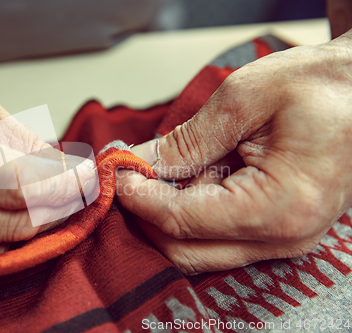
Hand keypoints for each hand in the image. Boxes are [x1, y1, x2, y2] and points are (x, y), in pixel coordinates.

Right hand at [0, 57, 95, 262]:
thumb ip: (14, 134)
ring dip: (31, 226)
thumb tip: (57, 165)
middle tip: (76, 191)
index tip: (86, 178)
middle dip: (56, 208)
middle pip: (11, 224)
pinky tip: (11, 218)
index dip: (62, 186)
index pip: (18, 187)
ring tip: (48, 201)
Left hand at [116, 35, 351, 273]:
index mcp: (279, 207)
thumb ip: (188, 140)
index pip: (182, 221)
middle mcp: (283, 238)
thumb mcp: (245, 99)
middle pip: (185, 251)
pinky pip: (218, 237)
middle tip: (130, 176)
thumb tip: (142, 162)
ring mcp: (282, 241)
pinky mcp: (277, 231)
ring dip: (167, 215)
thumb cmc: (324, 87)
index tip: (119, 173)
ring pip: (199, 250)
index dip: (140, 198)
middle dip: (147, 216)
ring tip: (158, 171)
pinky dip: (191, 213)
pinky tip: (188, 178)